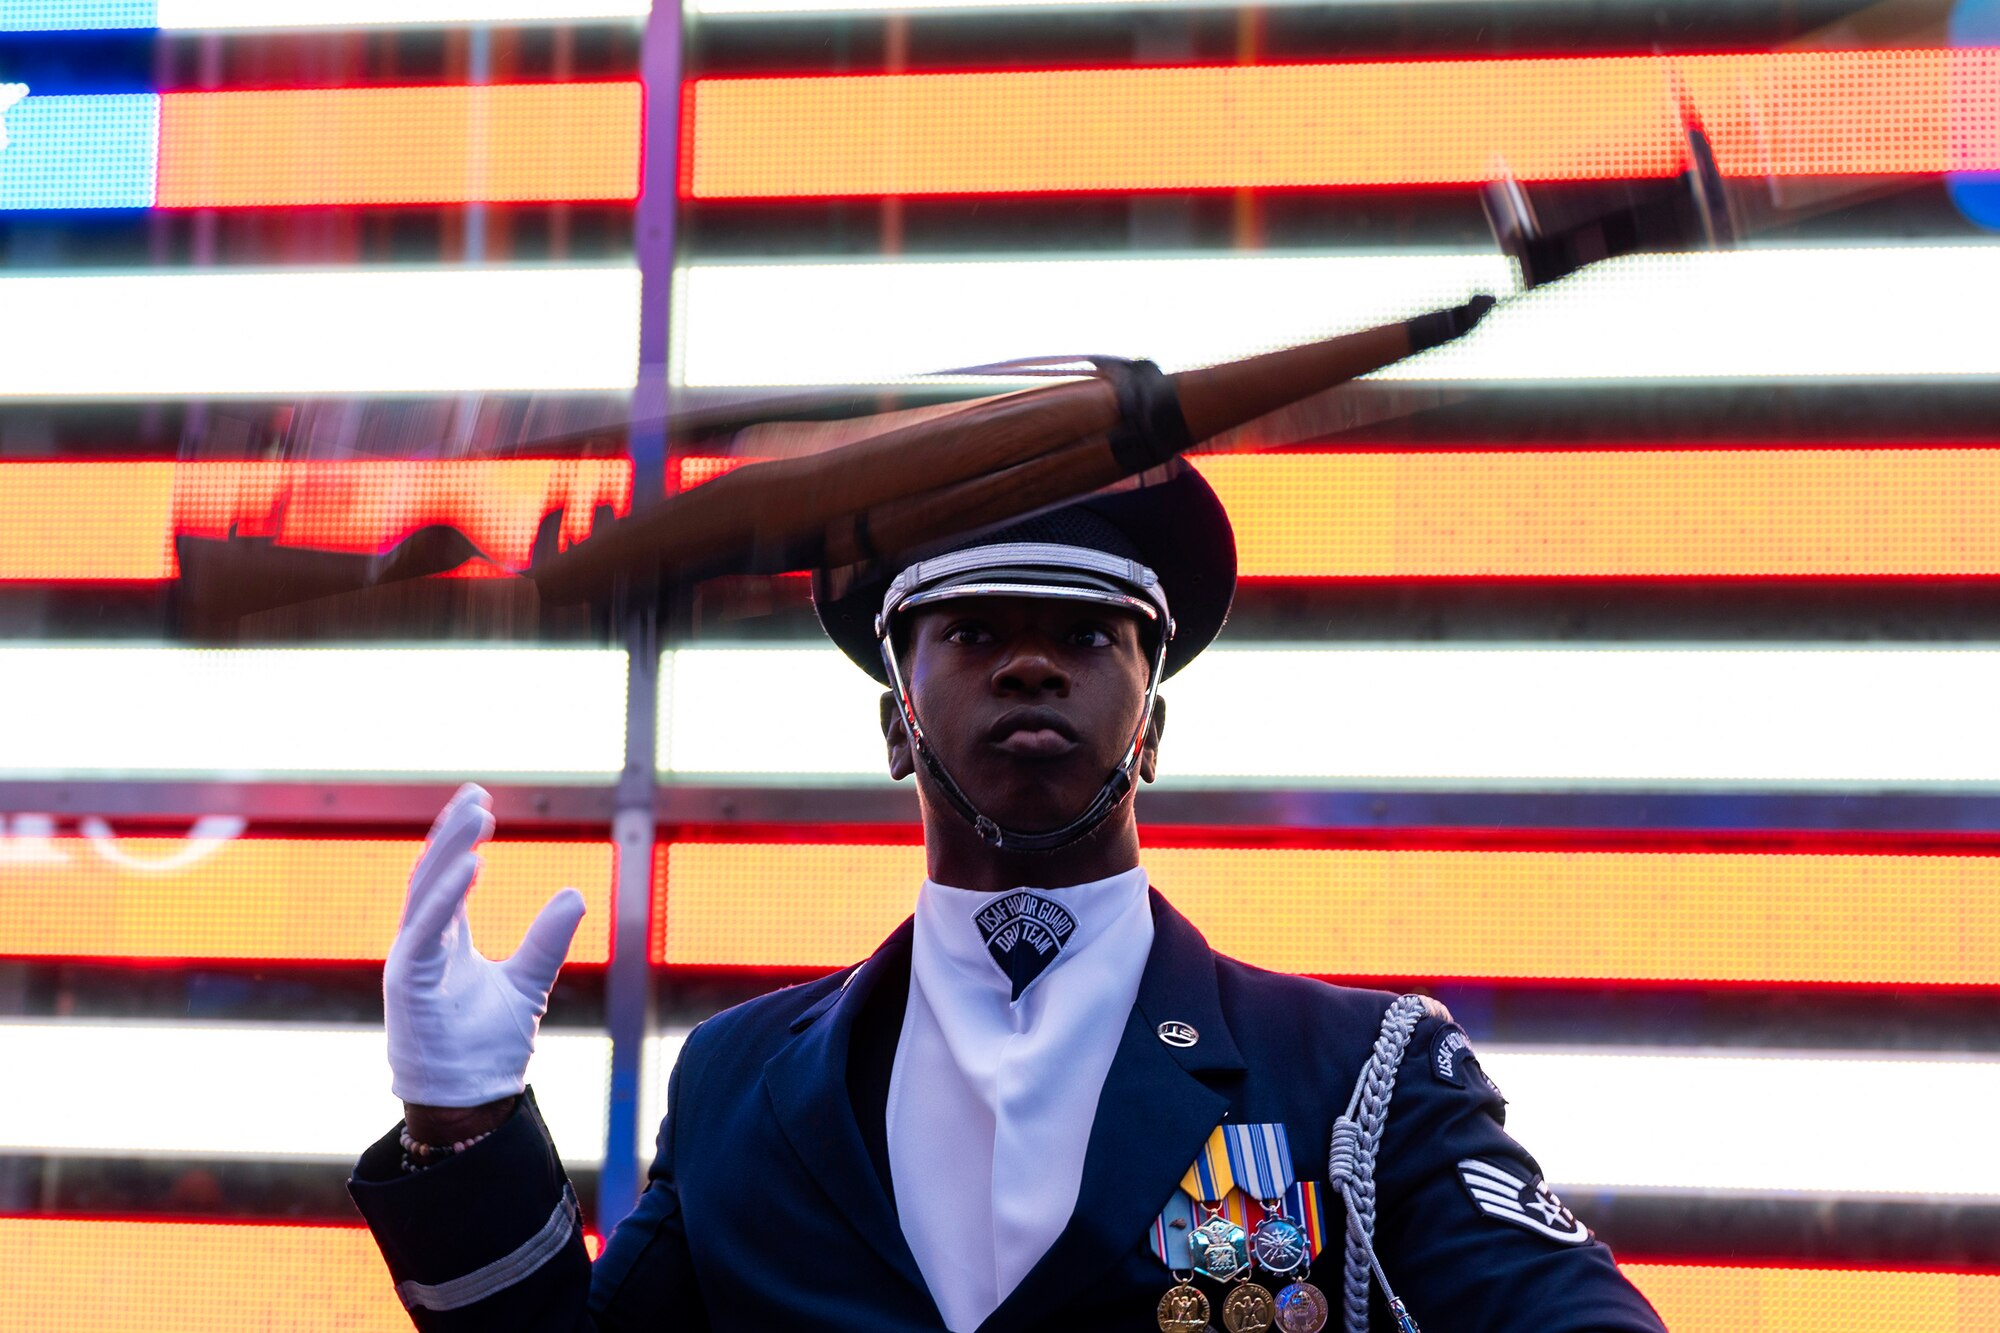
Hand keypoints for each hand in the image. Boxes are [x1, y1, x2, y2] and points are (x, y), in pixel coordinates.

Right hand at [385, 784, 586, 1107]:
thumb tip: (575, 893)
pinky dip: (445, 898)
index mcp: (443, 943)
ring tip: (476, 815)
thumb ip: (547, 939)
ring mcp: (409, 964)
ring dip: (449, 852)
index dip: (459, 840)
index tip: (478, 800)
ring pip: (424, 894)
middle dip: (452, 833)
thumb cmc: (488, 1049)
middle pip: (431, 876)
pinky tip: (471, 865)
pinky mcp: (408, 985)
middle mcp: (421, 947)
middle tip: (476, 794)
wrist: (469, 1104)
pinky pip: (424, 932)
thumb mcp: (529, 981)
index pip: (447, 878)